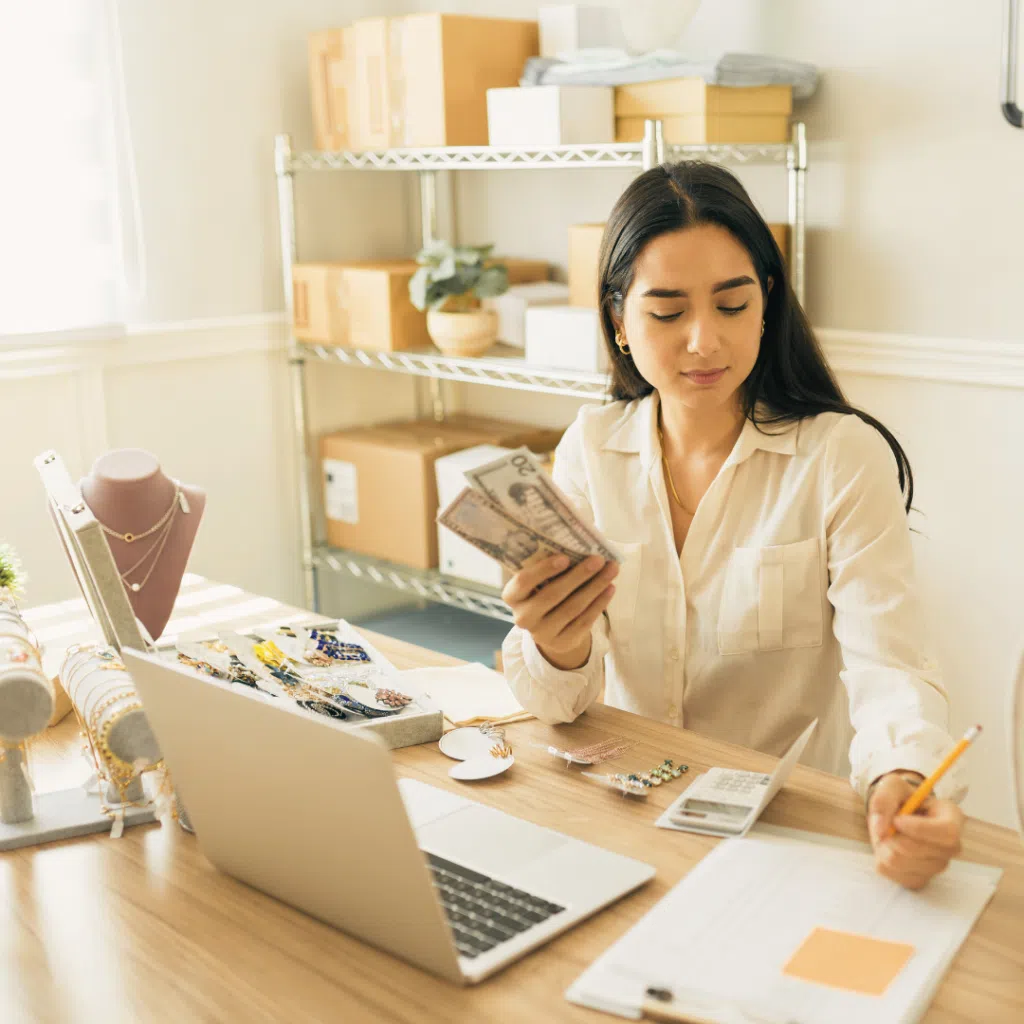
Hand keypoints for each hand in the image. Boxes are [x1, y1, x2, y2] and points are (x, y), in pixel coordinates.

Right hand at [502, 554, 617, 669]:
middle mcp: (523, 617)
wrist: (550, 629)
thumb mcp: (539, 581)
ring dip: (595, 586)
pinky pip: (584, 621)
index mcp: (512, 596)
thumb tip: (578, 540)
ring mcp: (542, 633)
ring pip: (572, 607)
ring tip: (611, 570)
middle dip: (578, 575)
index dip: (544, 570)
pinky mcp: (563, 642)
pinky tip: (610, 588)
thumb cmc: (544, 592)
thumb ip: (550, 565)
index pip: (524, 582)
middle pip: (552, 594)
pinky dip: (599, 603)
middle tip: (598, 560)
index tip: (565, 558)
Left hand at [867, 772, 964, 889]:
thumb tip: (880, 829)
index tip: (897, 820)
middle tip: (888, 823)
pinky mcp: (920, 879)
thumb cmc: (902, 799)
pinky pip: (891, 872)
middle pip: (918, 850)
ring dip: (884, 845)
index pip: (947, 832)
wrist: (899, 816)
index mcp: (952, 818)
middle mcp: (951, 847)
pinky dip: (881, 858)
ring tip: (889, 834)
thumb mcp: (892, 787)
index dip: (919, 829)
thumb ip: (884, 800)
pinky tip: (889, 847)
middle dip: (893, 835)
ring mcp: (937, 866)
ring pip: (900, 862)